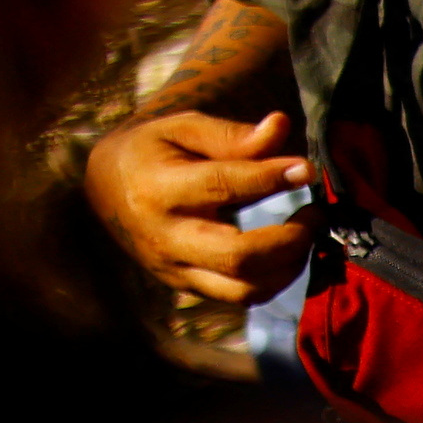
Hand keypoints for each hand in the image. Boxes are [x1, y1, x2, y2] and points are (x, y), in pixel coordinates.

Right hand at [83, 109, 310, 308]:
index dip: (271, 178)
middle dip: (291, 238)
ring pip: (243, 289)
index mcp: (160, 189)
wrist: (106, 188)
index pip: (223, 187)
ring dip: (289, 266)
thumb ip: (231, 134)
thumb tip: (280, 126)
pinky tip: (288, 252)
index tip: (307, 169)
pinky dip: (274, 280)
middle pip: (238, 256)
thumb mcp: (183, 129)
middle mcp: (166, 237)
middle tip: (316, 212)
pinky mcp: (184, 285)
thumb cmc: (153, 151)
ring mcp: (174, 268)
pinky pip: (238, 297)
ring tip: (306, 233)